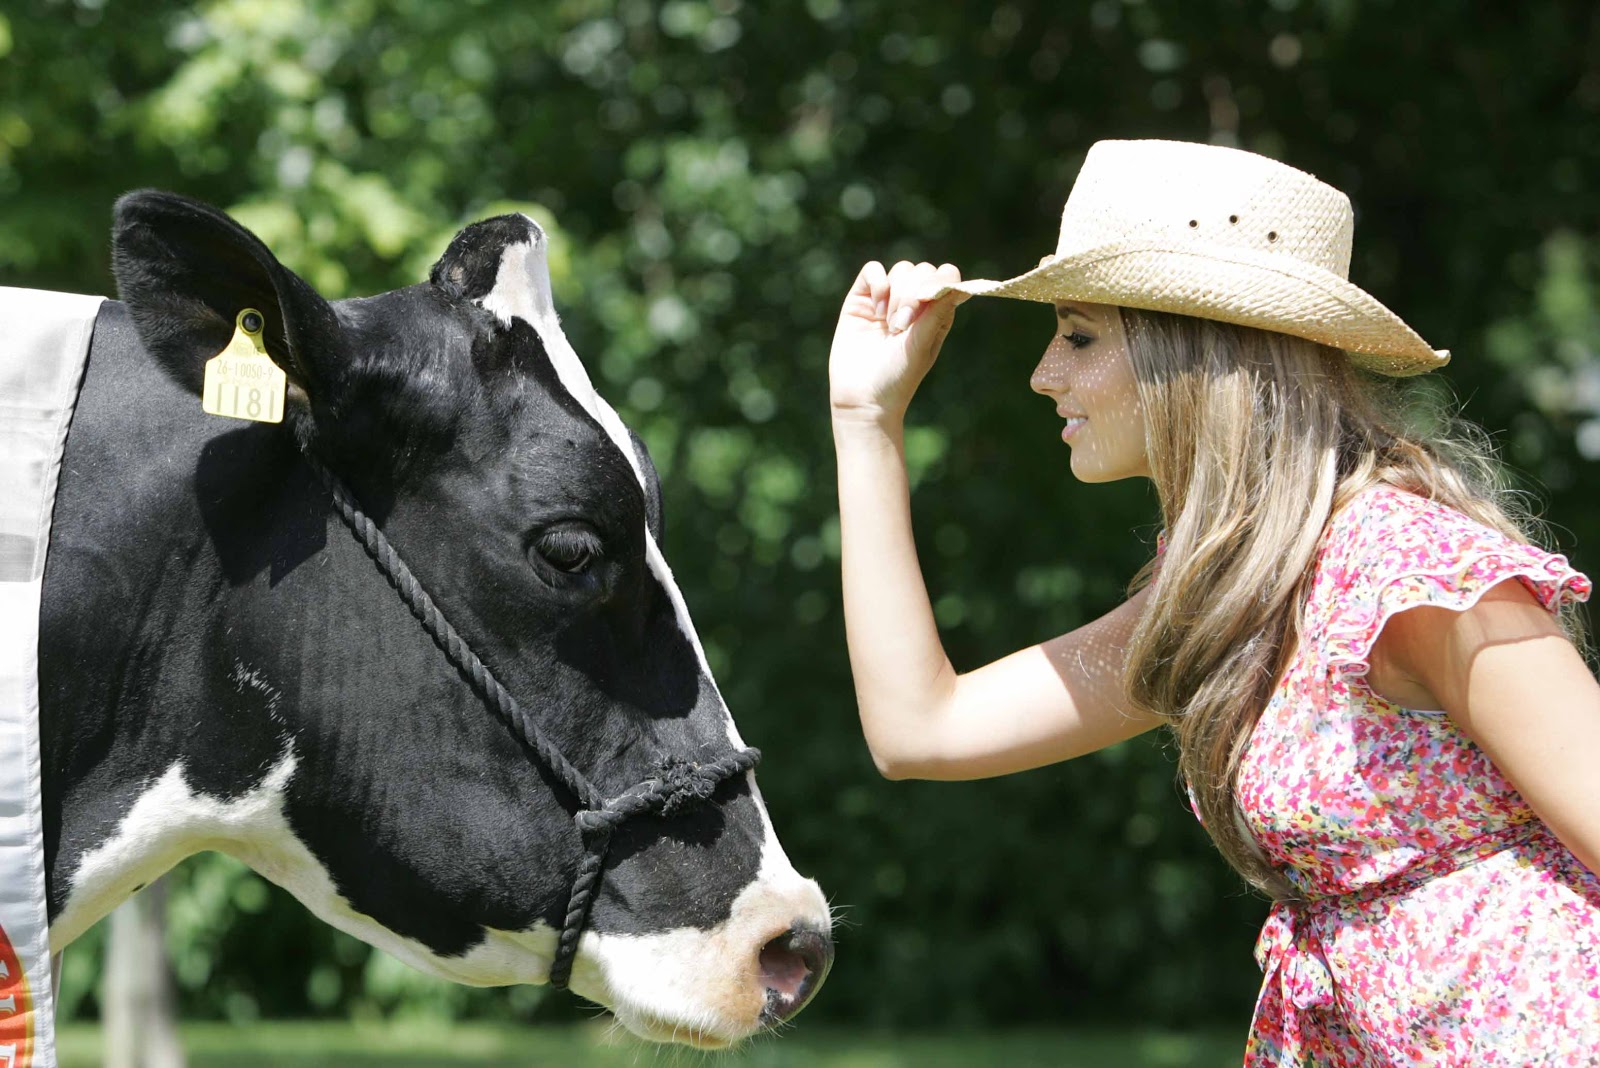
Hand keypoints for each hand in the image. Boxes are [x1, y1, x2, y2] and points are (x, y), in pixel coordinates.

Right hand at [829, 260, 967, 423]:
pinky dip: (877, 284)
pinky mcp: (862, 298)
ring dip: (897, 294)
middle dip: (914, 295)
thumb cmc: (897, 377)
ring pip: (901, 269)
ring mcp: (887, 299)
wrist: (862, 396)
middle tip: (902, 327)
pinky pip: (872, 270)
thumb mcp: (922, 346)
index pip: (946, 276)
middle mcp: (913, 303)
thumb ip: (937, 313)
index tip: (930, 302)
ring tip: (890, 325)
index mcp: (936, 313)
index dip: (940, 282)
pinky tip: (876, 312)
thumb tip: (957, 285)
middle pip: (922, 271)